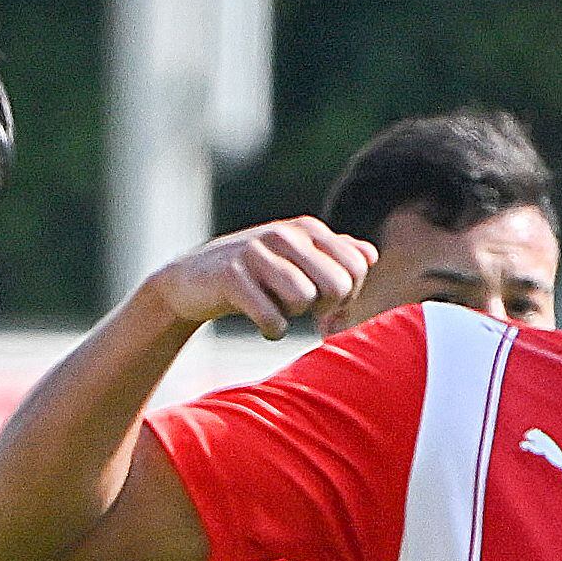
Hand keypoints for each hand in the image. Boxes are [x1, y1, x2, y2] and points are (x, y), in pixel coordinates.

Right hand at [143, 219, 374, 342]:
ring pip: (305, 300)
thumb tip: (370, 255)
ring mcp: (256, 252)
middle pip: (338, 284)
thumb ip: (335, 255)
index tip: (327, 305)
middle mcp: (284, 234)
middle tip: (302, 311)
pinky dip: (271, 331)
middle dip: (325, 308)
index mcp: (307, 229)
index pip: (357, 267)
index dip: (349, 296)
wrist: (191, 282)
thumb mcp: (296, 260)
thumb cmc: (254, 274)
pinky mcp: (232, 276)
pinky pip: (273, 319)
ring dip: (293, 315)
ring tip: (275, 309)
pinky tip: (261, 324)